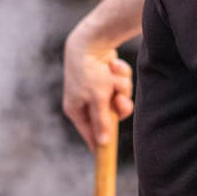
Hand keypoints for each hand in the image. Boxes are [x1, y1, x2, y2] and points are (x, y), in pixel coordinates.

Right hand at [62, 29, 132, 151]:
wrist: (91, 40)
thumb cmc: (90, 72)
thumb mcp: (97, 99)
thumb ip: (101, 121)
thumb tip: (102, 143)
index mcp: (75, 109)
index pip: (89, 134)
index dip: (101, 142)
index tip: (111, 154)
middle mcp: (84, 101)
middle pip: (110, 116)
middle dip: (118, 105)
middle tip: (119, 98)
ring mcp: (97, 89)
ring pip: (119, 99)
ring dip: (120, 87)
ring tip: (113, 76)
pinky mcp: (107, 78)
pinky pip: (121, 85)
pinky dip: (120, 76)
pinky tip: (113, 65)